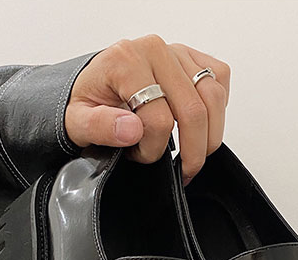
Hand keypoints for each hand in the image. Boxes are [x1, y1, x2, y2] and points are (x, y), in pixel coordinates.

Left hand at [64, 34, 229, 185]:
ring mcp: (177, 52)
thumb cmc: (90, 102)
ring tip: (194, 153)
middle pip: (193, 111)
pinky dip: (217, 109)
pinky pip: (220, 81)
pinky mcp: (193, 57)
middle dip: (193, 152)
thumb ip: (100, 127)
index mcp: (126, 61)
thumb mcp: (78, 122)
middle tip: (183, 170)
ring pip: (213, 99)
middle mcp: (155, 50)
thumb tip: (132, 129)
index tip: (140, 156)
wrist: (94, 84)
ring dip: (210, 137)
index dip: (153, 150)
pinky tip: (201, 124)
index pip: (159, 119)